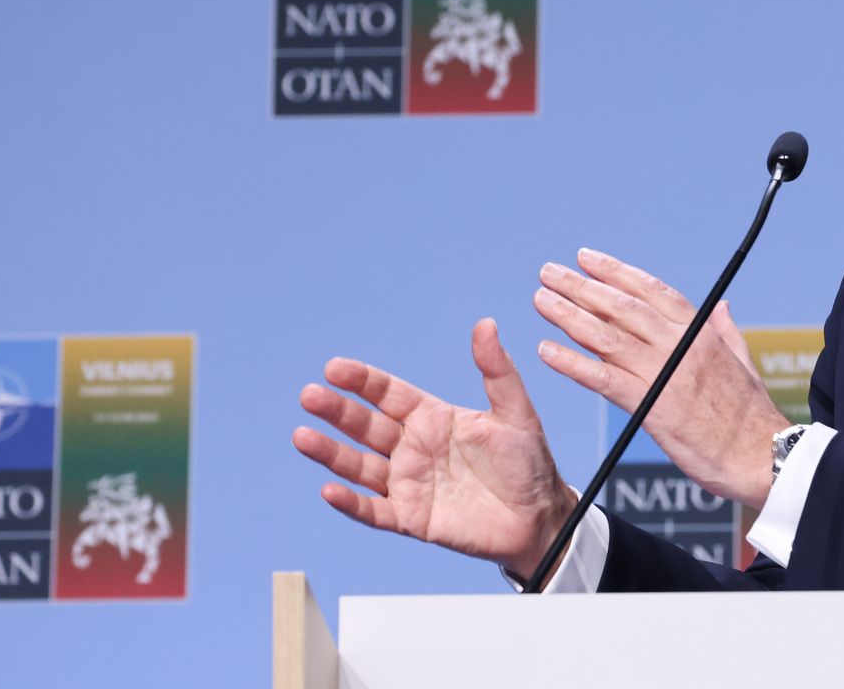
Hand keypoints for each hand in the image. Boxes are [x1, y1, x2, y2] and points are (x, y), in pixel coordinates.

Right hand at [292, 318, 578, 577]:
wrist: (540, 518)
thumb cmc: (528, 463)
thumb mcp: (516, 412)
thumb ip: (497, 371)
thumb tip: (486, 324)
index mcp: (432, 417)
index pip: (388, 394)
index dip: (362, 381)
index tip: (335, 368)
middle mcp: (413, 448)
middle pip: (366, 426)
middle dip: (337, 411)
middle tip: (310, 396)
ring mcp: (408, 483)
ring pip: (359, 466)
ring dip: (330, 453)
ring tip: (303, 437)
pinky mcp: (411, 518)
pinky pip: (374, 510)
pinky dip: (350, 503)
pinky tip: (329, 490)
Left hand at [534, 248, 786, 508]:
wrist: (763, 458)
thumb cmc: (752, 417)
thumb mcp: (743, 363)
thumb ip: (725, 332)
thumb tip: (721, 308)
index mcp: (701, 333)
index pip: (652, 290)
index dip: (616, 272)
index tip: (586, 259)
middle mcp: (679, 346)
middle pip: (622, 307)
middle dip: (582, 286)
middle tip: (550, 272)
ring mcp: (664, 375)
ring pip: (608, 336)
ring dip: (569, 315)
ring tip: (541, 299)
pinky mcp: (652, 407)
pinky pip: (604, 379)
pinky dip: (573, 363)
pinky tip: (547, 351)